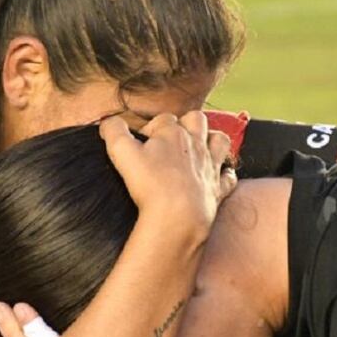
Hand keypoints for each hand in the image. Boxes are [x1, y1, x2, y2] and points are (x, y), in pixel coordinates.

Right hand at [100, 112, 235, 236]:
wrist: (178, 217)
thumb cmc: (150, 184)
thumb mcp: (121, 153)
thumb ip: (113, 131)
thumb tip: (108, 121)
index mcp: (173, 133)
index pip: (164, 119)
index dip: (152, 128)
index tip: (142, 143)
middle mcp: (196, 145)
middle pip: (196, 120)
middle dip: (186, 123)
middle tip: (171, 140)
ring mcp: (210, 166)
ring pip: (220, 140)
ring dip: (211, 140)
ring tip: (199, 148)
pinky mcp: (218, 188)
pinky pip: (228, 176)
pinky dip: (225, 174)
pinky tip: (217, 176)